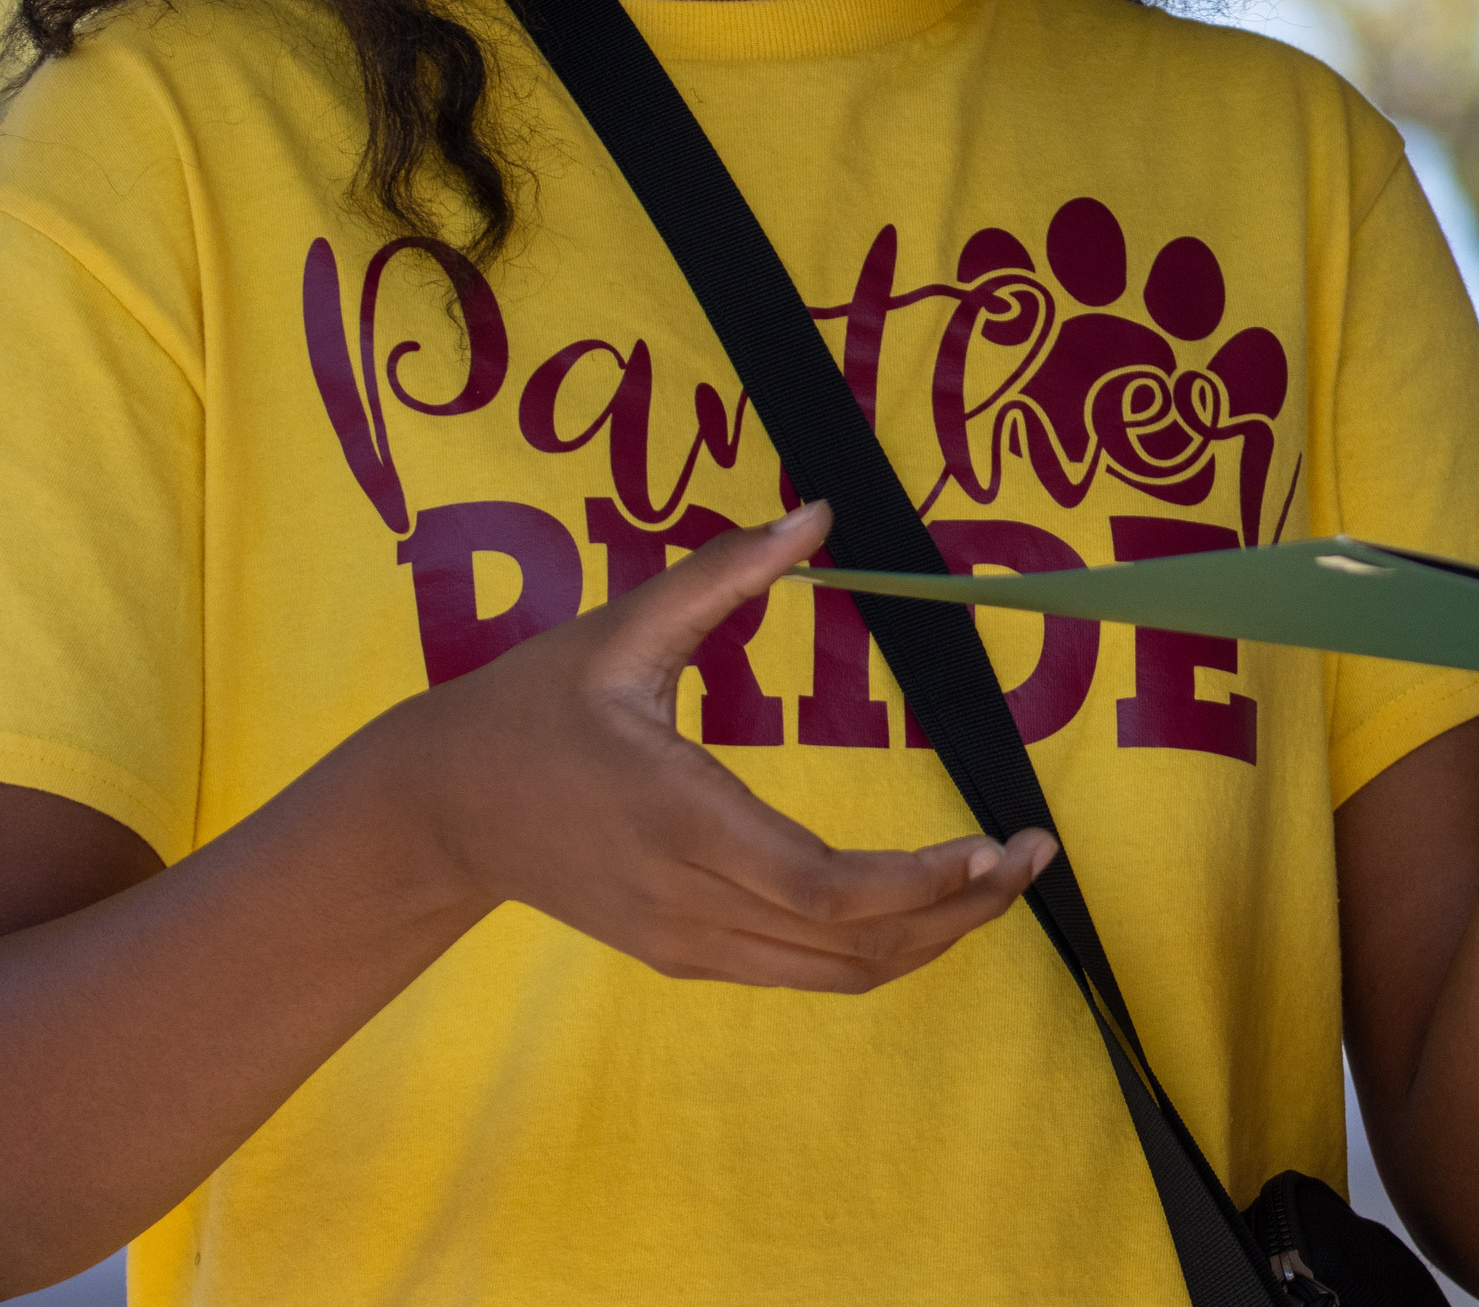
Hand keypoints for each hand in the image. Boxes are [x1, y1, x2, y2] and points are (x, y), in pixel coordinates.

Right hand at [379, 502, 1054, 991]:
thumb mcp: (619, 626)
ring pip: (836, 974)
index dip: (922, 883)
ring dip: (933, 939)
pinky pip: (802, 971)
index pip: (823, 886)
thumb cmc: (529, 707)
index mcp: (681, 819)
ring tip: (1003, 879)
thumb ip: (722, 573)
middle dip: (961, 910)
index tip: (998, 846)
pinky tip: (931, 902)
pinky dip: (879, 949)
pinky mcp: (682, 955)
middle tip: (1035, 855)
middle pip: (853, 944)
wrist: (436, 810)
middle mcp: (689, 900)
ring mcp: (686, 940)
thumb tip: (817, 510)